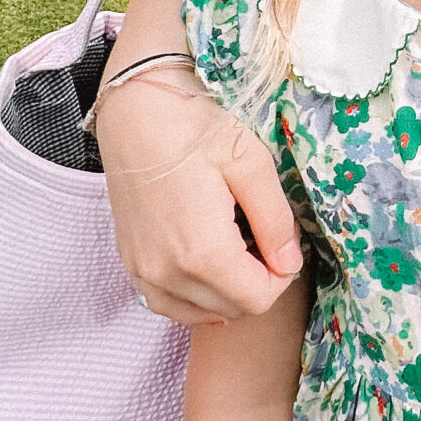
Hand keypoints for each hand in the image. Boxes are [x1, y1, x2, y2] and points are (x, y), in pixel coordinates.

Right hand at [100, 80, 300, 323]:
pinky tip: (207, 260)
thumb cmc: (193, 127)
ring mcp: (142, 270)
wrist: (134, 108)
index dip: (282, 275)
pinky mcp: (129, 261)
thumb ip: (275, 221)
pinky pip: (166, 303)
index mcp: (203, 252)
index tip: (283, 239)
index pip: (258, 300)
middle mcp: (167, 273)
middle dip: (258, 280)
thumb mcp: (251, 164)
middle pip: (232, 309)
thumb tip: (290, 262)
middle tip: (262, 234)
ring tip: (236, 243)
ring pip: (199, 312)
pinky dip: (193, 294)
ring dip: (227, 291)